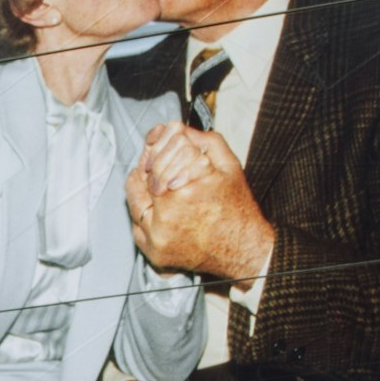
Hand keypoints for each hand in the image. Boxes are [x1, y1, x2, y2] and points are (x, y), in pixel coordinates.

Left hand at [127, 126, 274, 285]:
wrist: (244, 250)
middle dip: (150, 161)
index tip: (160, 137)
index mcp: (188, 189)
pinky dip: (140, 211)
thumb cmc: (238, 209)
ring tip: (152, 176)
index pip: (161, 155)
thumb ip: (203, 140)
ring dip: (141, 183)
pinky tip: (153, 202)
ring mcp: (159, 237)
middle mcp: (169, 215)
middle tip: (153, 155)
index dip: (160, 143)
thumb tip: (175, 128)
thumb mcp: (229, 166)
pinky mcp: (154, 253)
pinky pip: (136, 225)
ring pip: (135, 199)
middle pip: (145, 176)